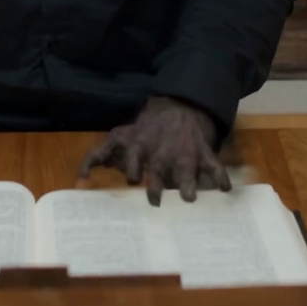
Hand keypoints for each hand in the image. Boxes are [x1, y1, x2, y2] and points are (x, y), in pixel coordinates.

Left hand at [80, 96, 230, 205]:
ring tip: (189, 197)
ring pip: (186, 169)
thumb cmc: (146, 128)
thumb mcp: (121, 136)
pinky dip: (221, 177)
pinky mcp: (203, 153)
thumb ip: (101, 155)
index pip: (135, 159)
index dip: (134, 169)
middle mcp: (162, 152)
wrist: (179, 105)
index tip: (134, 179)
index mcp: (141, 147)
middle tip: (156, 200)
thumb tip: (80, 177)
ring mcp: (184, 152)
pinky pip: (214, 166)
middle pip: (159, 169)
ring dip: (188, 183)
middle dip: (158, 184)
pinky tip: (225, 189)